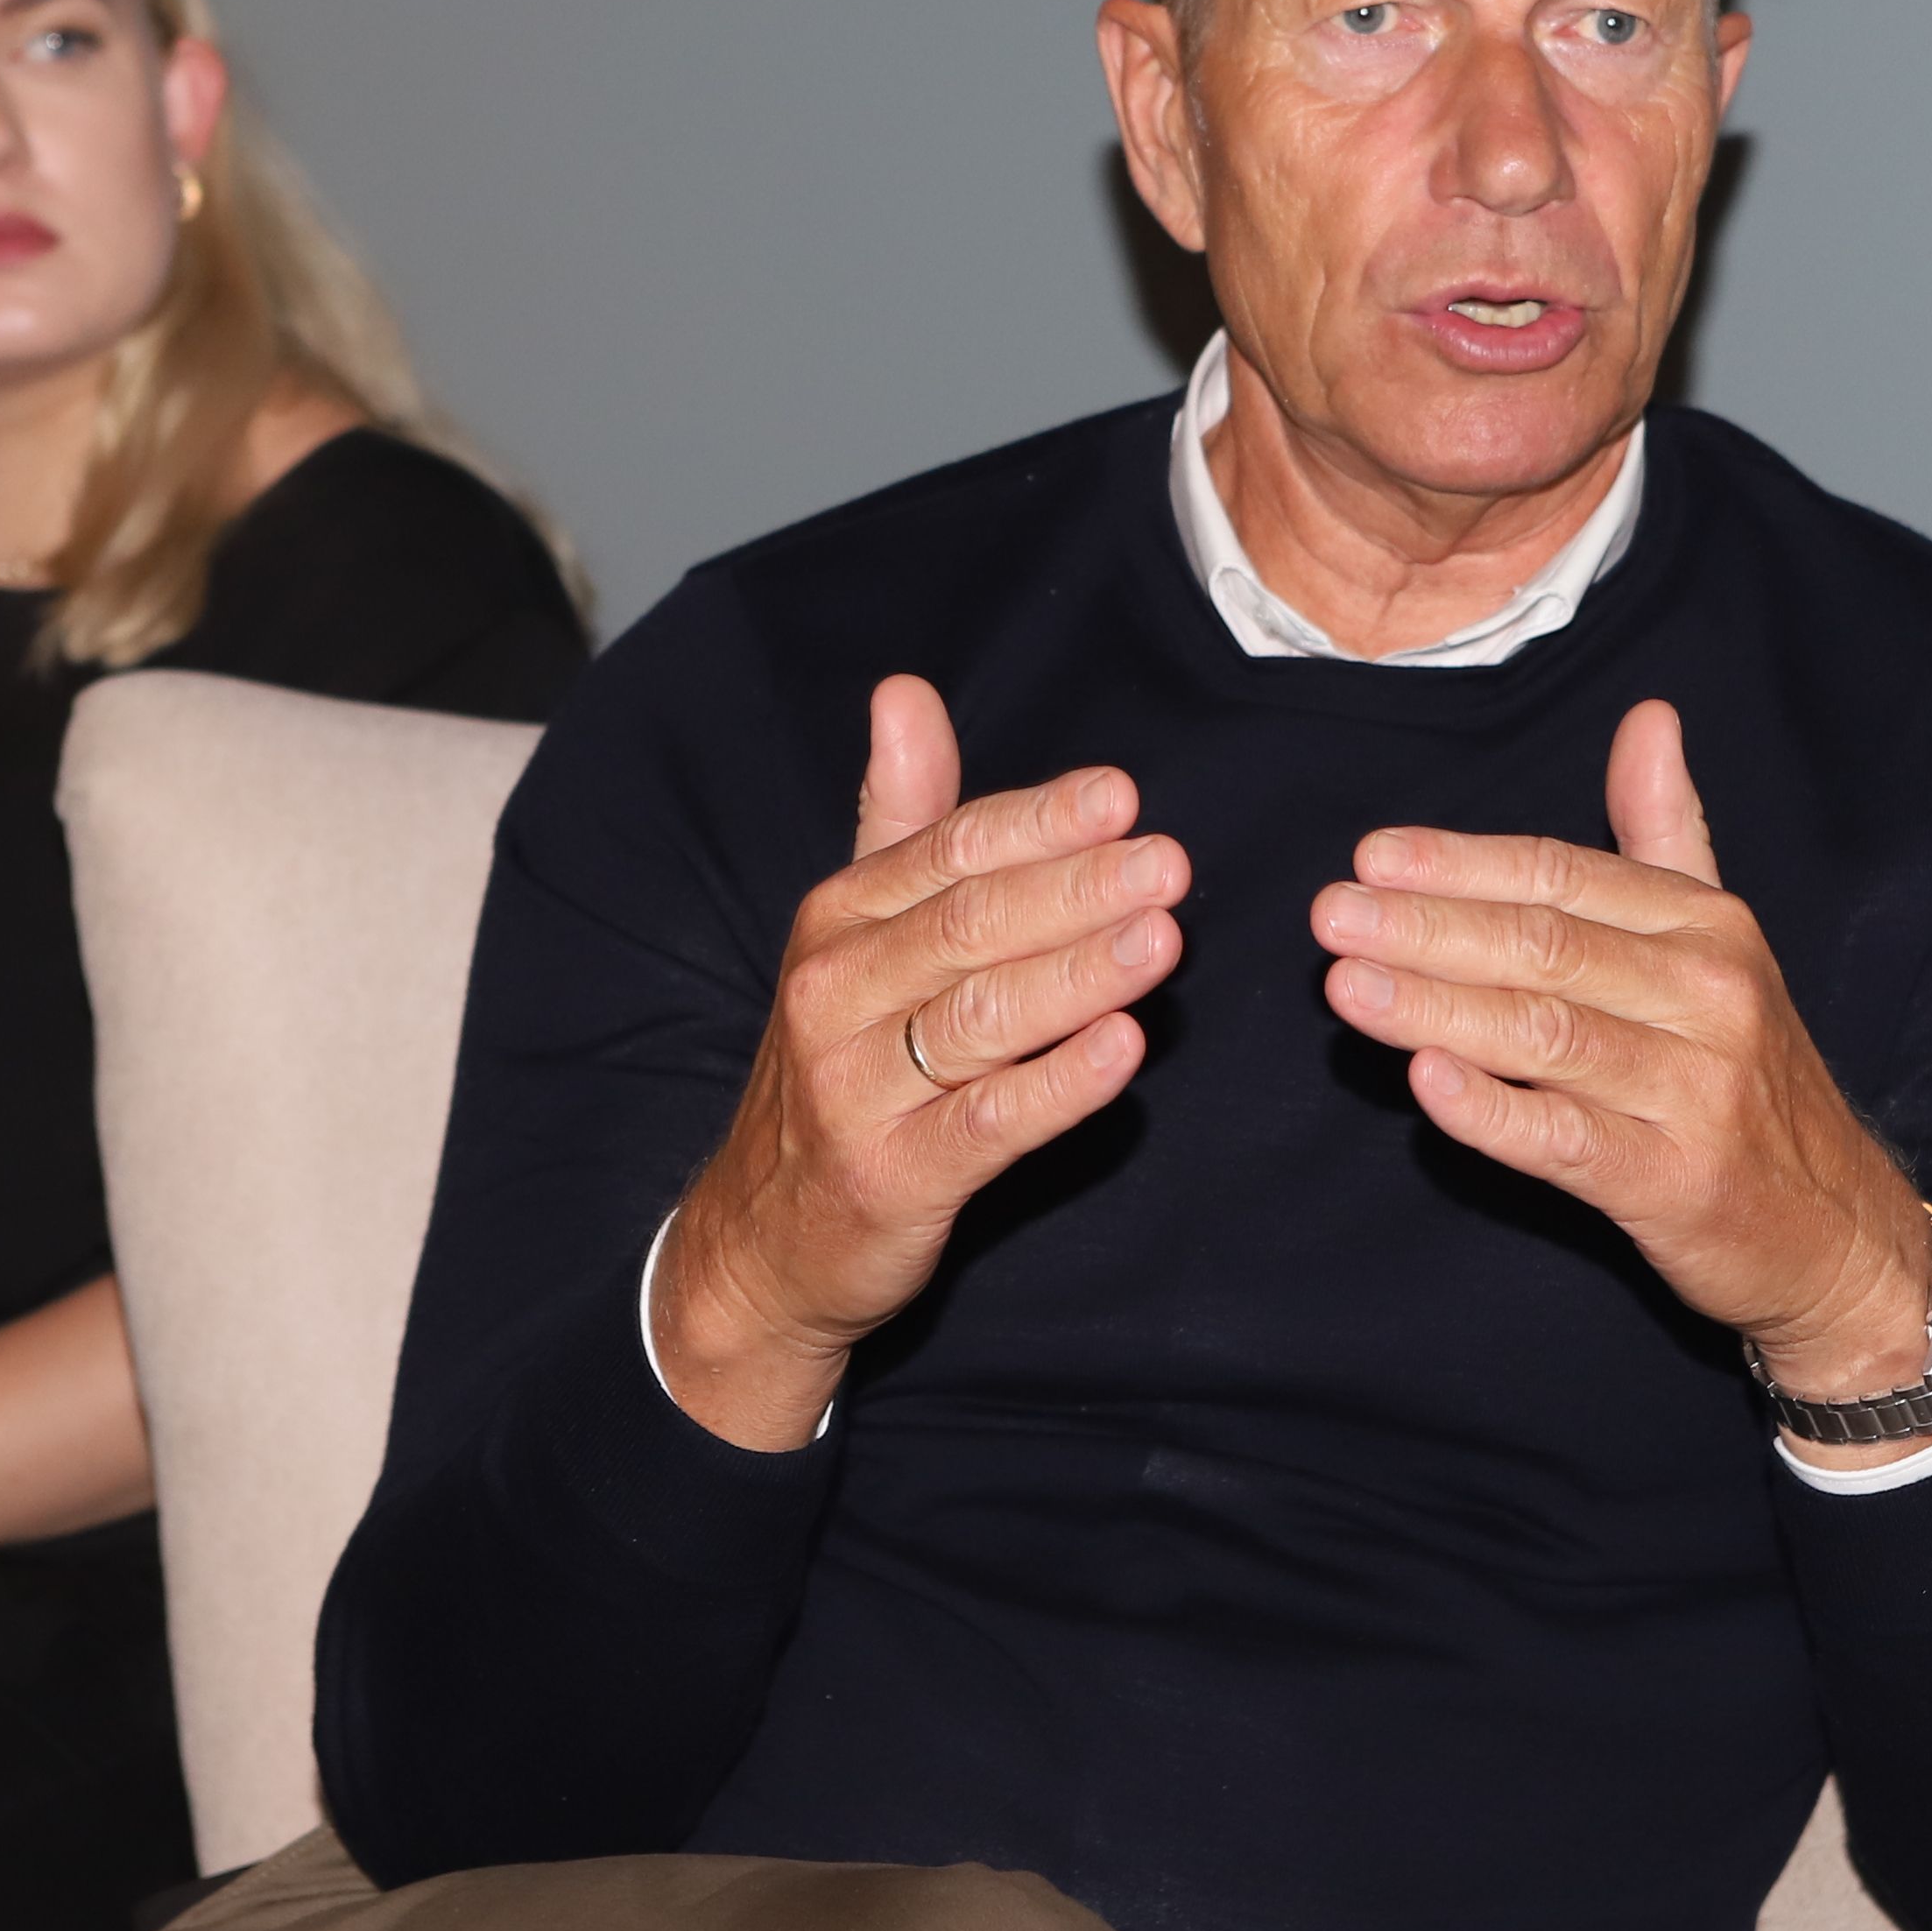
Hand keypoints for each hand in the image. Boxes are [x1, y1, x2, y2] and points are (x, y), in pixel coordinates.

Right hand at [651, 676, 1184, 1450]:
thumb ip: (897, 819)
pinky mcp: (892, 1177)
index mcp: (839, 921)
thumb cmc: (840, 1066)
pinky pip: (985, 1124)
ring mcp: (856, 1089)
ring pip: (980, 1018)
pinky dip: (1056, 1086)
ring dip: (1079, 974)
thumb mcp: (854, 935)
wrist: (765, 1240)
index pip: (949, 852)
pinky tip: (1123, 1052)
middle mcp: (836, 993)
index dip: (1038, 822)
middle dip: (1075, 889)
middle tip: (1166, 862)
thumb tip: (906, 690)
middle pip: (970, 927)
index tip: (1121, 796)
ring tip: (1163, 938)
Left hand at [1316, 699, 1931, 1451]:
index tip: (1373, 857)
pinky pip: (1567, 1140)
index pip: (1565, 878)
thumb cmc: (1746, 1078)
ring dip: (1436, 1007)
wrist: (1833, 1231)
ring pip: (1545, 1036)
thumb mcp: (1722, 944)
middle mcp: (1709, 995)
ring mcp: (1696, 1091)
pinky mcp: (1674, 1181)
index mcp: (1708, 927)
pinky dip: (1494, 1110)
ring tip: (1345, 987)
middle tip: (1333, 917)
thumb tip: (1647, 716)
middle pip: (1546, 948)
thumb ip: (1667, 833)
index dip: (1464, 864)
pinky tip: (1426, 1083)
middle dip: (1428, 928)